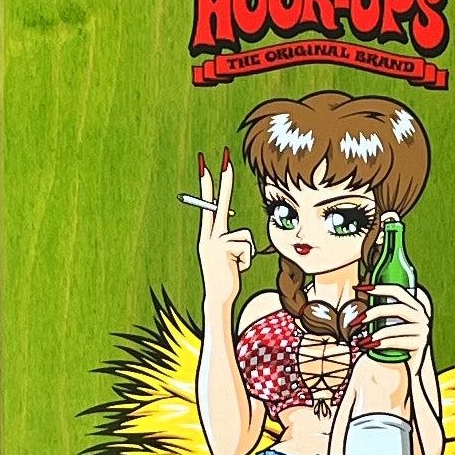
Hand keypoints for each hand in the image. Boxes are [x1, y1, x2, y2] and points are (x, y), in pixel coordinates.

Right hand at [197, 153, 254, 309]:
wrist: (219, 296)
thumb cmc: (226, 276)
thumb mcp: (228, 254)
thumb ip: (230, 239)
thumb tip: (239, 229)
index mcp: (208, 234)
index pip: (209, 205)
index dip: (208, 185)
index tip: (206, 165)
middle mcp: (208, 235)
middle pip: (218, 204)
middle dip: (223, 181)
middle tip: (225, 158)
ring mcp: (214, 241)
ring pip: (245, 236)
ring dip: (247, 253)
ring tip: (236, 265)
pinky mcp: (223, 249)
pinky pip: (247, 247)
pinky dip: (247, 260)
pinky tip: (238, 268)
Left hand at [364, 282, 433, 371]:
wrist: (411, 362)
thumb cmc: (398, 339)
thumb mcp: (393, 323)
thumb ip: (384, 313)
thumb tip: (360, 308)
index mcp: (415, 306)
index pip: (398, 291)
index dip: (380, 288)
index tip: (362, 288)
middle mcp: (421, 316)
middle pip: (398, 308)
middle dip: (374, 312)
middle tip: (358, 320)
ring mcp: (422, 330)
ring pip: (396, 328)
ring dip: (377, 334)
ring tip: (363, 340)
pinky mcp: (420, 344)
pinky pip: (397, 342)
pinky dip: (382, 344)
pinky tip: (371, 346)